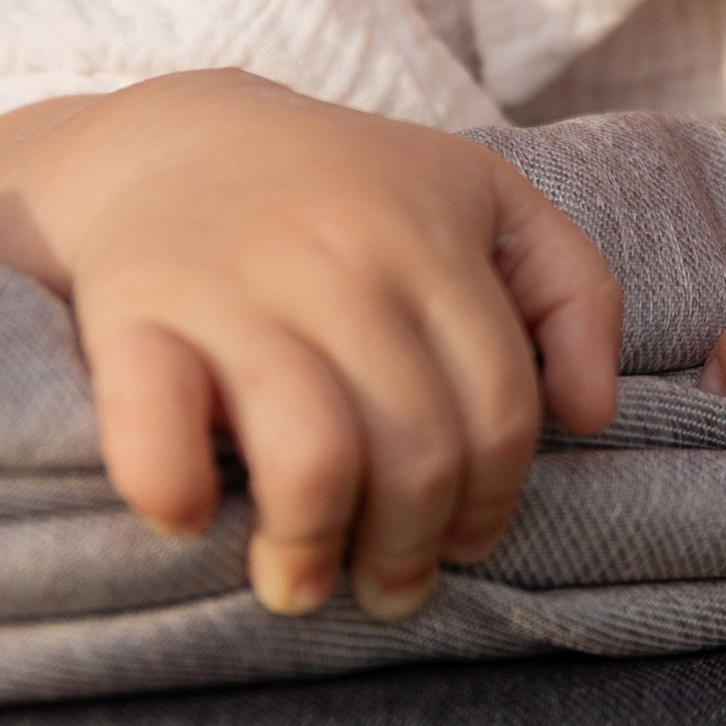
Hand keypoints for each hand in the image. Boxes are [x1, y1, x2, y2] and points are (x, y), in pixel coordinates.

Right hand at [0, 74, 619, 620]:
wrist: (163, 140)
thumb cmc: (342, 194)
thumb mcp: (480, 197)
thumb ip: (570, 286)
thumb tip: (591, 415)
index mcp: (432, 235)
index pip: (501, 409)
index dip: (493, 501)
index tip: (463, 543)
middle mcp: (343, 256)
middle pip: (418, 450)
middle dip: (411, 547)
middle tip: (387, 585)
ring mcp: (236, 283)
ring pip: (314, 457)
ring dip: (312, 549)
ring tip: (299, 584)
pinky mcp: (134, 307)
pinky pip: (157, 425)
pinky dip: (176, 490)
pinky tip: (189, 519)